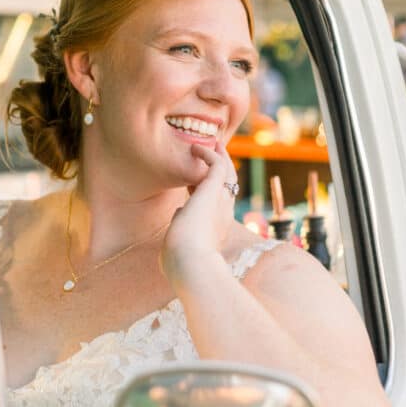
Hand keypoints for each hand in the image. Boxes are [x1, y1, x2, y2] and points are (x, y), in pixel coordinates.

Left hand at [160, 141, 237, 284]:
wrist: (189, 263)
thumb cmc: (179, 262)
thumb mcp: (182, 243)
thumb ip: (182, 228)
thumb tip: (178, 214)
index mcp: (216, 229)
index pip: (215, 205)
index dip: (205, 191)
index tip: (193, 182)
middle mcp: (223, 213)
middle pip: (227, 186)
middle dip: (222, 169)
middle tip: (216, 154)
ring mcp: (221, 201)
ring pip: (227, 173)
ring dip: (220, 157)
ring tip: (214, 143)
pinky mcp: (214, 190)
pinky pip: (216, 165)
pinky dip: (208, 154)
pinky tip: (195, 147)